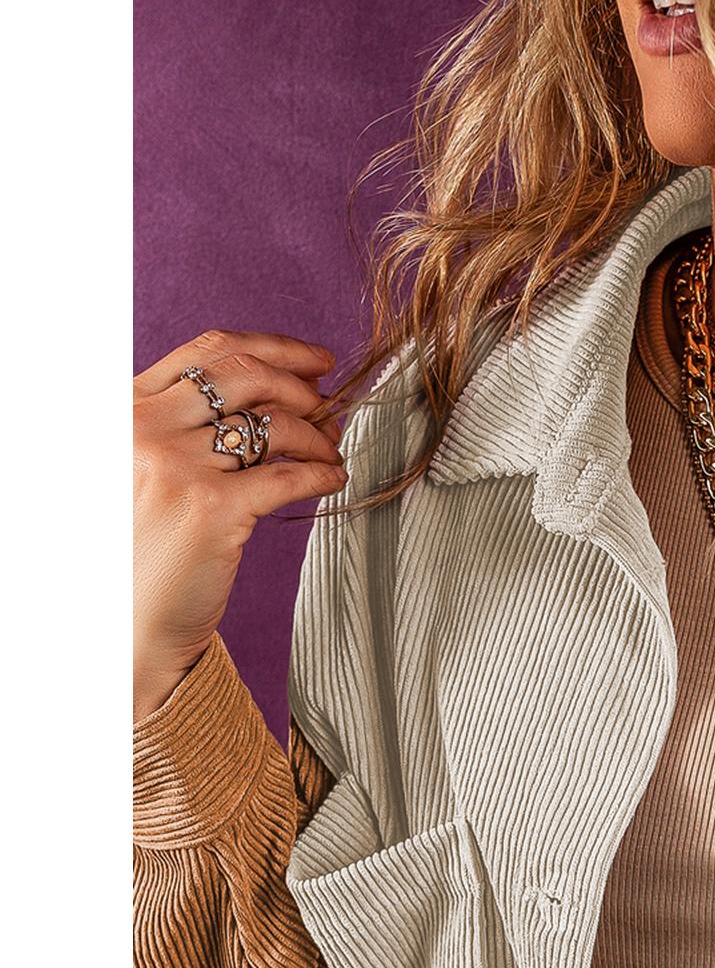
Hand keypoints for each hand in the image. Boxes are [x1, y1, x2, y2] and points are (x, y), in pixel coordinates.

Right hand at [133, 328, 347, 720]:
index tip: (316, 361)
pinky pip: (288, 476)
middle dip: (302, 385)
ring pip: (274, 424)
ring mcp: (178, 467)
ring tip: (331, 450)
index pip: (211, 351)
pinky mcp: (213, 510)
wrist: (129, 618)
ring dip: (317, 433)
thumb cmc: (145, 545)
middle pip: (247, 376)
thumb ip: (186, 425)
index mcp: (129, 409)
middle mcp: (147, 428)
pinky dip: (321, 474)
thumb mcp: (146, 466)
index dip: (276, 349)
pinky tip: (333, 480)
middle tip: (330, 406)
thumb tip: (279, 392)